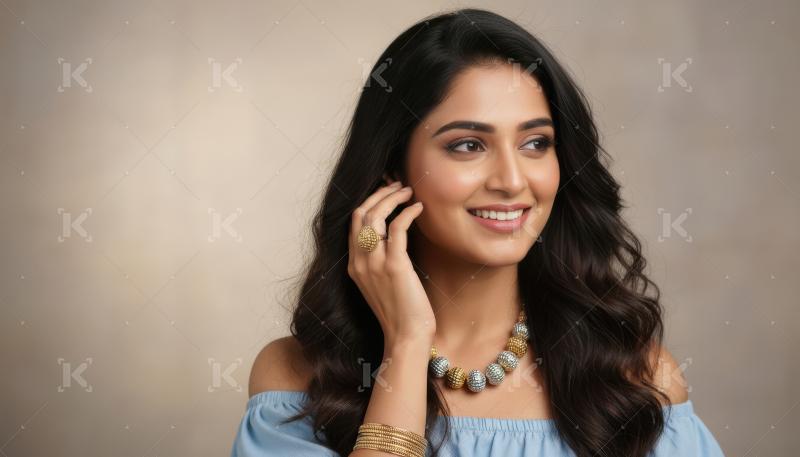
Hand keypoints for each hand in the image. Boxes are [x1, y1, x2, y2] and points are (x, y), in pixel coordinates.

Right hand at [347, 179, 434, 347]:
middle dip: (379, 194)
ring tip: (408, 191)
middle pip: (361, 214)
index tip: (386, 192)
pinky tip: (418, 208)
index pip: (354, 223)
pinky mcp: (394, 266)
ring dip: (392, 198)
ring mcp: (374, 263)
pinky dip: (408, 212)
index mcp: (354, 266)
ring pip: (375, 216)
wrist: (406, 337)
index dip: (369, 202)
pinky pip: (397, 228)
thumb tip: (394, 237)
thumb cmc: (401, 312)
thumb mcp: (382, 284)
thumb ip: (380, 262)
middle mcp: (360, 262)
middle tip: (398, 185)